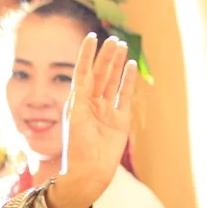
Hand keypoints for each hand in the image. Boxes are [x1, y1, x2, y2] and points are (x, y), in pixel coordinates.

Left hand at [53, 34, 137, 207]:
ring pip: (113, 82)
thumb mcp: (75, 118)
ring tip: (122, 46)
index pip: (82, 72)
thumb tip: (84, 76)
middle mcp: (91, 104)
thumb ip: (81, 96)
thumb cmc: (77, 147)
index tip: (91, 36)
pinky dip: (128, 81)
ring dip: (117, 65)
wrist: (89, 171)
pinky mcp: (120, 120)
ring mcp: (106, 111)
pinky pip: (125, 96)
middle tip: (114, 39)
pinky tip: (131, 66)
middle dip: (106, 57)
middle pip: (100, 74)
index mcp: (76, 102)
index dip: (86, 55)